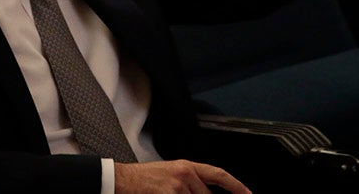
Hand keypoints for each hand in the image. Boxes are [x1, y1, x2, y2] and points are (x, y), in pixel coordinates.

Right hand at [115, 160, 250, 193]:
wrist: (121, 180)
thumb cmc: (142, 180)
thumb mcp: (169, 176)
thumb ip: (189, 184)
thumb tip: (203, 193)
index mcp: (186, 166)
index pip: (219, 175)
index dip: (237, 186)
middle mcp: (185, 174)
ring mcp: (178, 186)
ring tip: (170, 193)